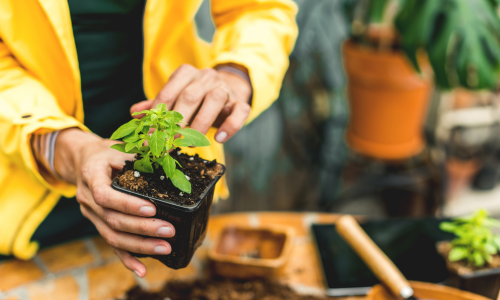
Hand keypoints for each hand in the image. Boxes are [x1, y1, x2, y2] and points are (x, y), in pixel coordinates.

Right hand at [53, 128, 174, 276]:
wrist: (83, 161)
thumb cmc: (106, 153)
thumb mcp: (120, 145)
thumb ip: (142, 149)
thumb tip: (172, 145)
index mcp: (91, 176)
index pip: (105, 195)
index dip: (127, 204)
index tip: (152, 208)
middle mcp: (87, 200)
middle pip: (112, 220)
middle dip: (143, 228)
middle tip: (169, 231)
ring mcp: (92, 216)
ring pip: (112, 236)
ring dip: (140, 245)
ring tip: (166, 248)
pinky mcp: (99, 225)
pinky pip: (112, 245)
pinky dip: (127, 259)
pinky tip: (142, 270)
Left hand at [131, 64, 251, 142]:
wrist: (227, 92)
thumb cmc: (196, 99)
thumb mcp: (175, 99)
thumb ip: (156, 106)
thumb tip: (134, 113)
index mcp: (185, 74)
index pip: (168, 93)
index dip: (157, 117)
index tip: (150, 137)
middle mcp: (205, 77)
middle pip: (190, 96)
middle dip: (177, 123)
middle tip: (167, 144)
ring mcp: (225, 88)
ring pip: (214, 100)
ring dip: (200, 124)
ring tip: (191, 143)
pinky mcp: (240, 102)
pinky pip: (240, 111)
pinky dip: (231, 126)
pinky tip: (219, 139)